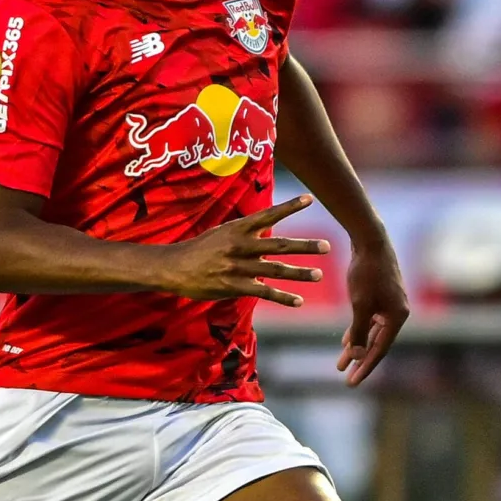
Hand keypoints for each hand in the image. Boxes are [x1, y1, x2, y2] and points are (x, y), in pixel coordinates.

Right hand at [159, 194, 329, 305]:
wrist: (174, 267)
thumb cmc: (201, 249)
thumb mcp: (222, 233)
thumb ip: (247, 234)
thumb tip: (269, 233)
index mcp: (238, 228)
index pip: (269, 214)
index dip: (289, 206)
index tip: (310, 199)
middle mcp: (240, 245)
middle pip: (279, 244)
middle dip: (305, 246)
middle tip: (327, 246)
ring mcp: (238, 267)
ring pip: (275, 270)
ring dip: (299, 273)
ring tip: (318, 274)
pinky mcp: (234, 286)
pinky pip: (264, 292)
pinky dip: (283, 297)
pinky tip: (299, 301)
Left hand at [338, 232, 409, 385]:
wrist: (370, 241)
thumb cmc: (366, 273)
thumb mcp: (360, 306)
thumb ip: (360, 332)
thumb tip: (359, 357)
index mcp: (397, 317)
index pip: (380, 350)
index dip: (365, 368)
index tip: (351, 383)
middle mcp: (397, 312)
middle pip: (377, 343)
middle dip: (359, 360)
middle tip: (345, 376)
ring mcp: (390, 303)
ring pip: (372, 331)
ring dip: (357, 345)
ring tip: (342, 362)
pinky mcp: (381, 294)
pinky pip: (370, 319)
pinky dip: (359, 330)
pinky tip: (347, 340)